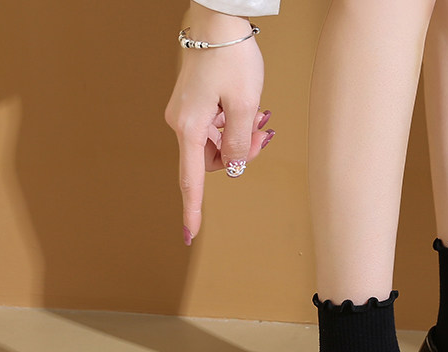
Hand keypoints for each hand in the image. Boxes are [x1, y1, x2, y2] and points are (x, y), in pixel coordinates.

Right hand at [165, 7, 272, 242]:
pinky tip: (250, 110)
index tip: (189, 234)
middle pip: (212, 160)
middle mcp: (181, 122)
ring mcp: (185, 113)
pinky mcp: (193, 104)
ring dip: (240, 138)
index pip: (192, 181)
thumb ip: (240, 144)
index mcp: (189, 127)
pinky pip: (214, 128)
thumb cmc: (231, 56)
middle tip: (266, 134)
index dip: (193, 210)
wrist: (217, 19)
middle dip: (240, 155)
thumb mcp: (245, 105)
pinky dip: (233, 125)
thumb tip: (233, 167)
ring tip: (262, 118)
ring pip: (216, 144)